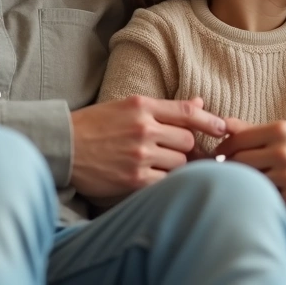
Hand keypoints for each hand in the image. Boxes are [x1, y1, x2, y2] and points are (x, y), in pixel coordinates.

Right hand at [69, 96, 225, 198]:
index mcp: (142, 106)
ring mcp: (139, 154)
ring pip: (179, 162)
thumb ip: (164, 108)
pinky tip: (154, 177)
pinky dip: (165, 181)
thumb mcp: (127, 106)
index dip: (210, 121)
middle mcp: (143, 128)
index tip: (223, 128)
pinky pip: (165, 181)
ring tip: (158, 164)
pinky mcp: (134, 178)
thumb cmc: (94, 125)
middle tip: (176, 151)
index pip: (186, 112)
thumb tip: (199, 104)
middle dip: (186, 147)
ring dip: (175, 165)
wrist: (62, 147)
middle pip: (187, 140)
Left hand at [213, 118, 285, 204]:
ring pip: (250, 178)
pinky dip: (260, 192)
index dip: (223, 147)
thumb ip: (254, 129)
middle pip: (239, 160)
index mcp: (279, 130)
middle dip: (229, 165)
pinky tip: (260, 190)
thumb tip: (224, 124)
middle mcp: (282, 151)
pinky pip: (265, 194)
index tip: (220, 153)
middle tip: (226, 168)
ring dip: (242, 180)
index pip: (237, 139)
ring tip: (240, 179)